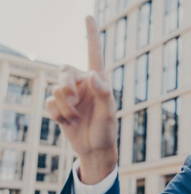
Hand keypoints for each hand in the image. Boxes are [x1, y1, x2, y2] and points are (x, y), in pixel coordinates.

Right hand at [46, 16, 116, 183]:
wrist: (94, 149)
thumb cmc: (106, 130)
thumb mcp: (109, 113)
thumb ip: (104, 93)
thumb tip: (93, 74)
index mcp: (98, 81)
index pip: (94, 54)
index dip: (91, 35)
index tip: (88, 16)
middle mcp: (83, 85)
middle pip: (65, 70)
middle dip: (67, 86)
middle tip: (74, 101)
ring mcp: (70, 96)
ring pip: (56, 88)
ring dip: (65, 106)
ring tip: (76, 118)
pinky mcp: (59, 107)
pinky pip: (49, 103)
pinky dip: (58, 114)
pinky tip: (67, 122)